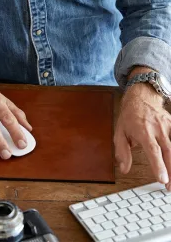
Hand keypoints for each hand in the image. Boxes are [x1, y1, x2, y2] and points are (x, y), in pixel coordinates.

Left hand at [114, 68, 170, 188]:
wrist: (141, 98)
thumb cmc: (129, 116)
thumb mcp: (119, 132)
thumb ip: (122, 151)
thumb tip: (123, 168)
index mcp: (143, 131)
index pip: (153, 151)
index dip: (158, 166)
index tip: (163, 179)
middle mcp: (158, 129)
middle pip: (169, 152)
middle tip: (170, 187)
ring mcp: (168, 126)